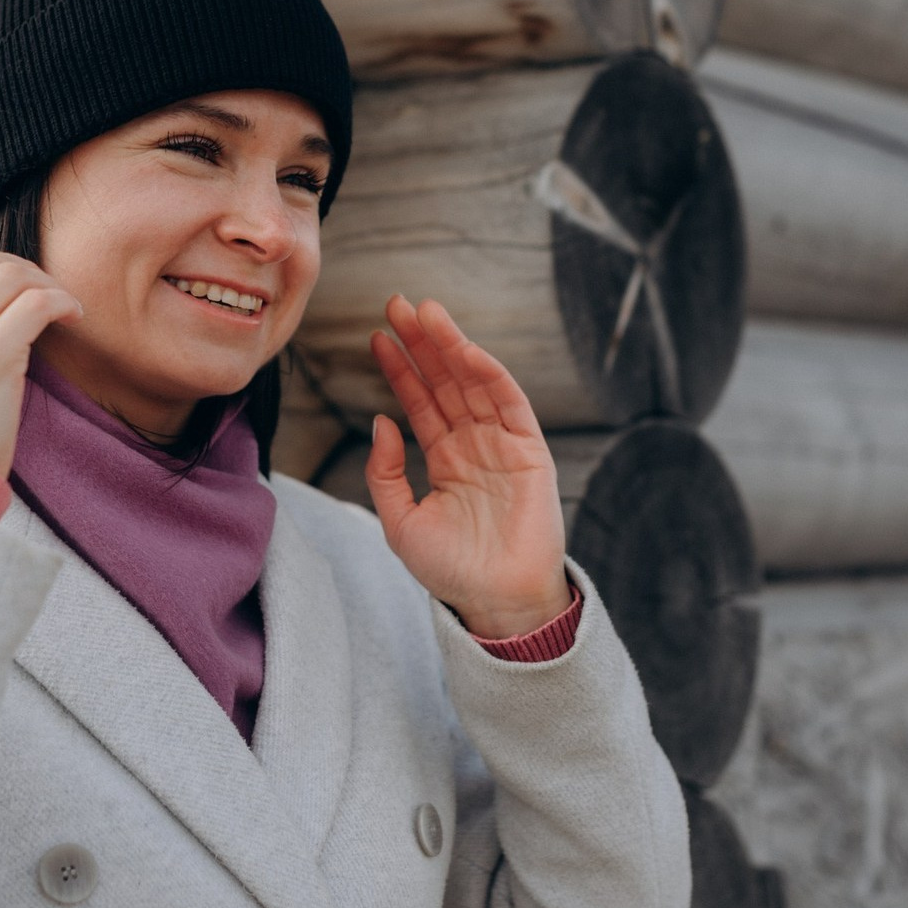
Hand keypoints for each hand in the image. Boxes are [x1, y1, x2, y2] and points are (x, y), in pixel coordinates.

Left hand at [365, 295, 569, 639]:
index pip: (419, 402)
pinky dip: (488, 373)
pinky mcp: (530, 451)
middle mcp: (473, 445)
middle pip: (444, 382)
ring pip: (473, 383)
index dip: (400, 368)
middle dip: (422, 343)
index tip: (377, 336)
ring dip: (451, 346)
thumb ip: (385, 472)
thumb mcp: (400, 521)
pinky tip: (465, 349)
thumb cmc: (451, 571)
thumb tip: (381, 419)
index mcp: (445, 459)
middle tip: (397, 304)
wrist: (497, 604)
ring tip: (425, 312)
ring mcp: (502, 444)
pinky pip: (508, 403)